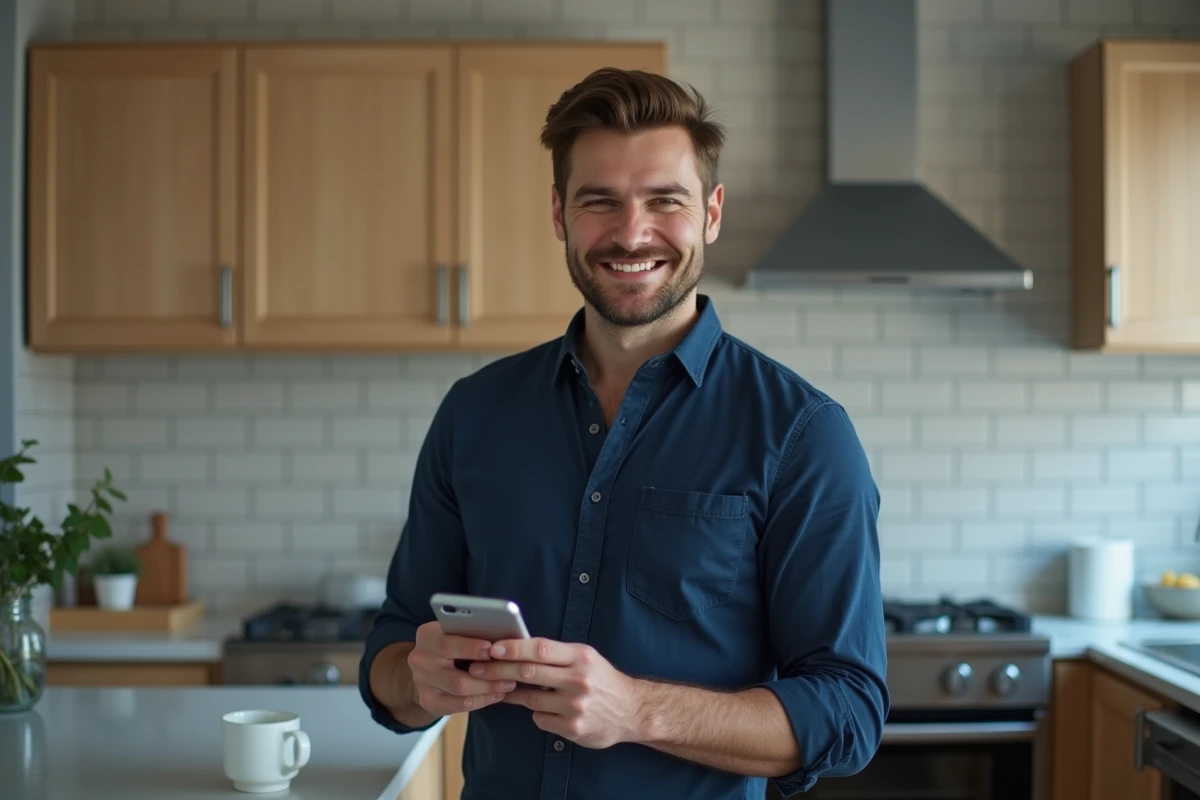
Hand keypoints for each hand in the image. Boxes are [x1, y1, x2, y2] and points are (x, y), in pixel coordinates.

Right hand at [406, 620, 516, 715]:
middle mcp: (420, 659)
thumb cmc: (453, 643)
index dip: (471, 648)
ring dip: (488, 689)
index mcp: (427, 635)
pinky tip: (497, 694)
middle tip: (511, 674)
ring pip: (460, 690)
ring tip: (508, 684)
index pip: (448, 643)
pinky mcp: (429, 701)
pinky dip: (482, 700)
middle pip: (456, 675)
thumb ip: (471, 632)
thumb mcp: (456, 631)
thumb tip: (502, 637)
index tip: (492, 649)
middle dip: (487, 675)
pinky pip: (460, 704)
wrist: (427, 665)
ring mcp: (422, 683)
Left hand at [468, 638, 639, 748]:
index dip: (514, 647)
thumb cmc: (602, 679)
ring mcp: (575, 706)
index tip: (492, 648)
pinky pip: (540, 719)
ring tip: (501, 688)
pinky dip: (536, 713)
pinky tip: (542, 709)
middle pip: (529, 672)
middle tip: (477, 669)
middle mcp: (578, 680)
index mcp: (581, 657)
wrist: (632, 710)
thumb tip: (517, 648)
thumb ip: (557, 654)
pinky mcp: (573, 728)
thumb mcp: (585, 658)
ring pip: (530, 699)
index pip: (541, 648)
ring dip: (512, 694)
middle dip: (498, 670)